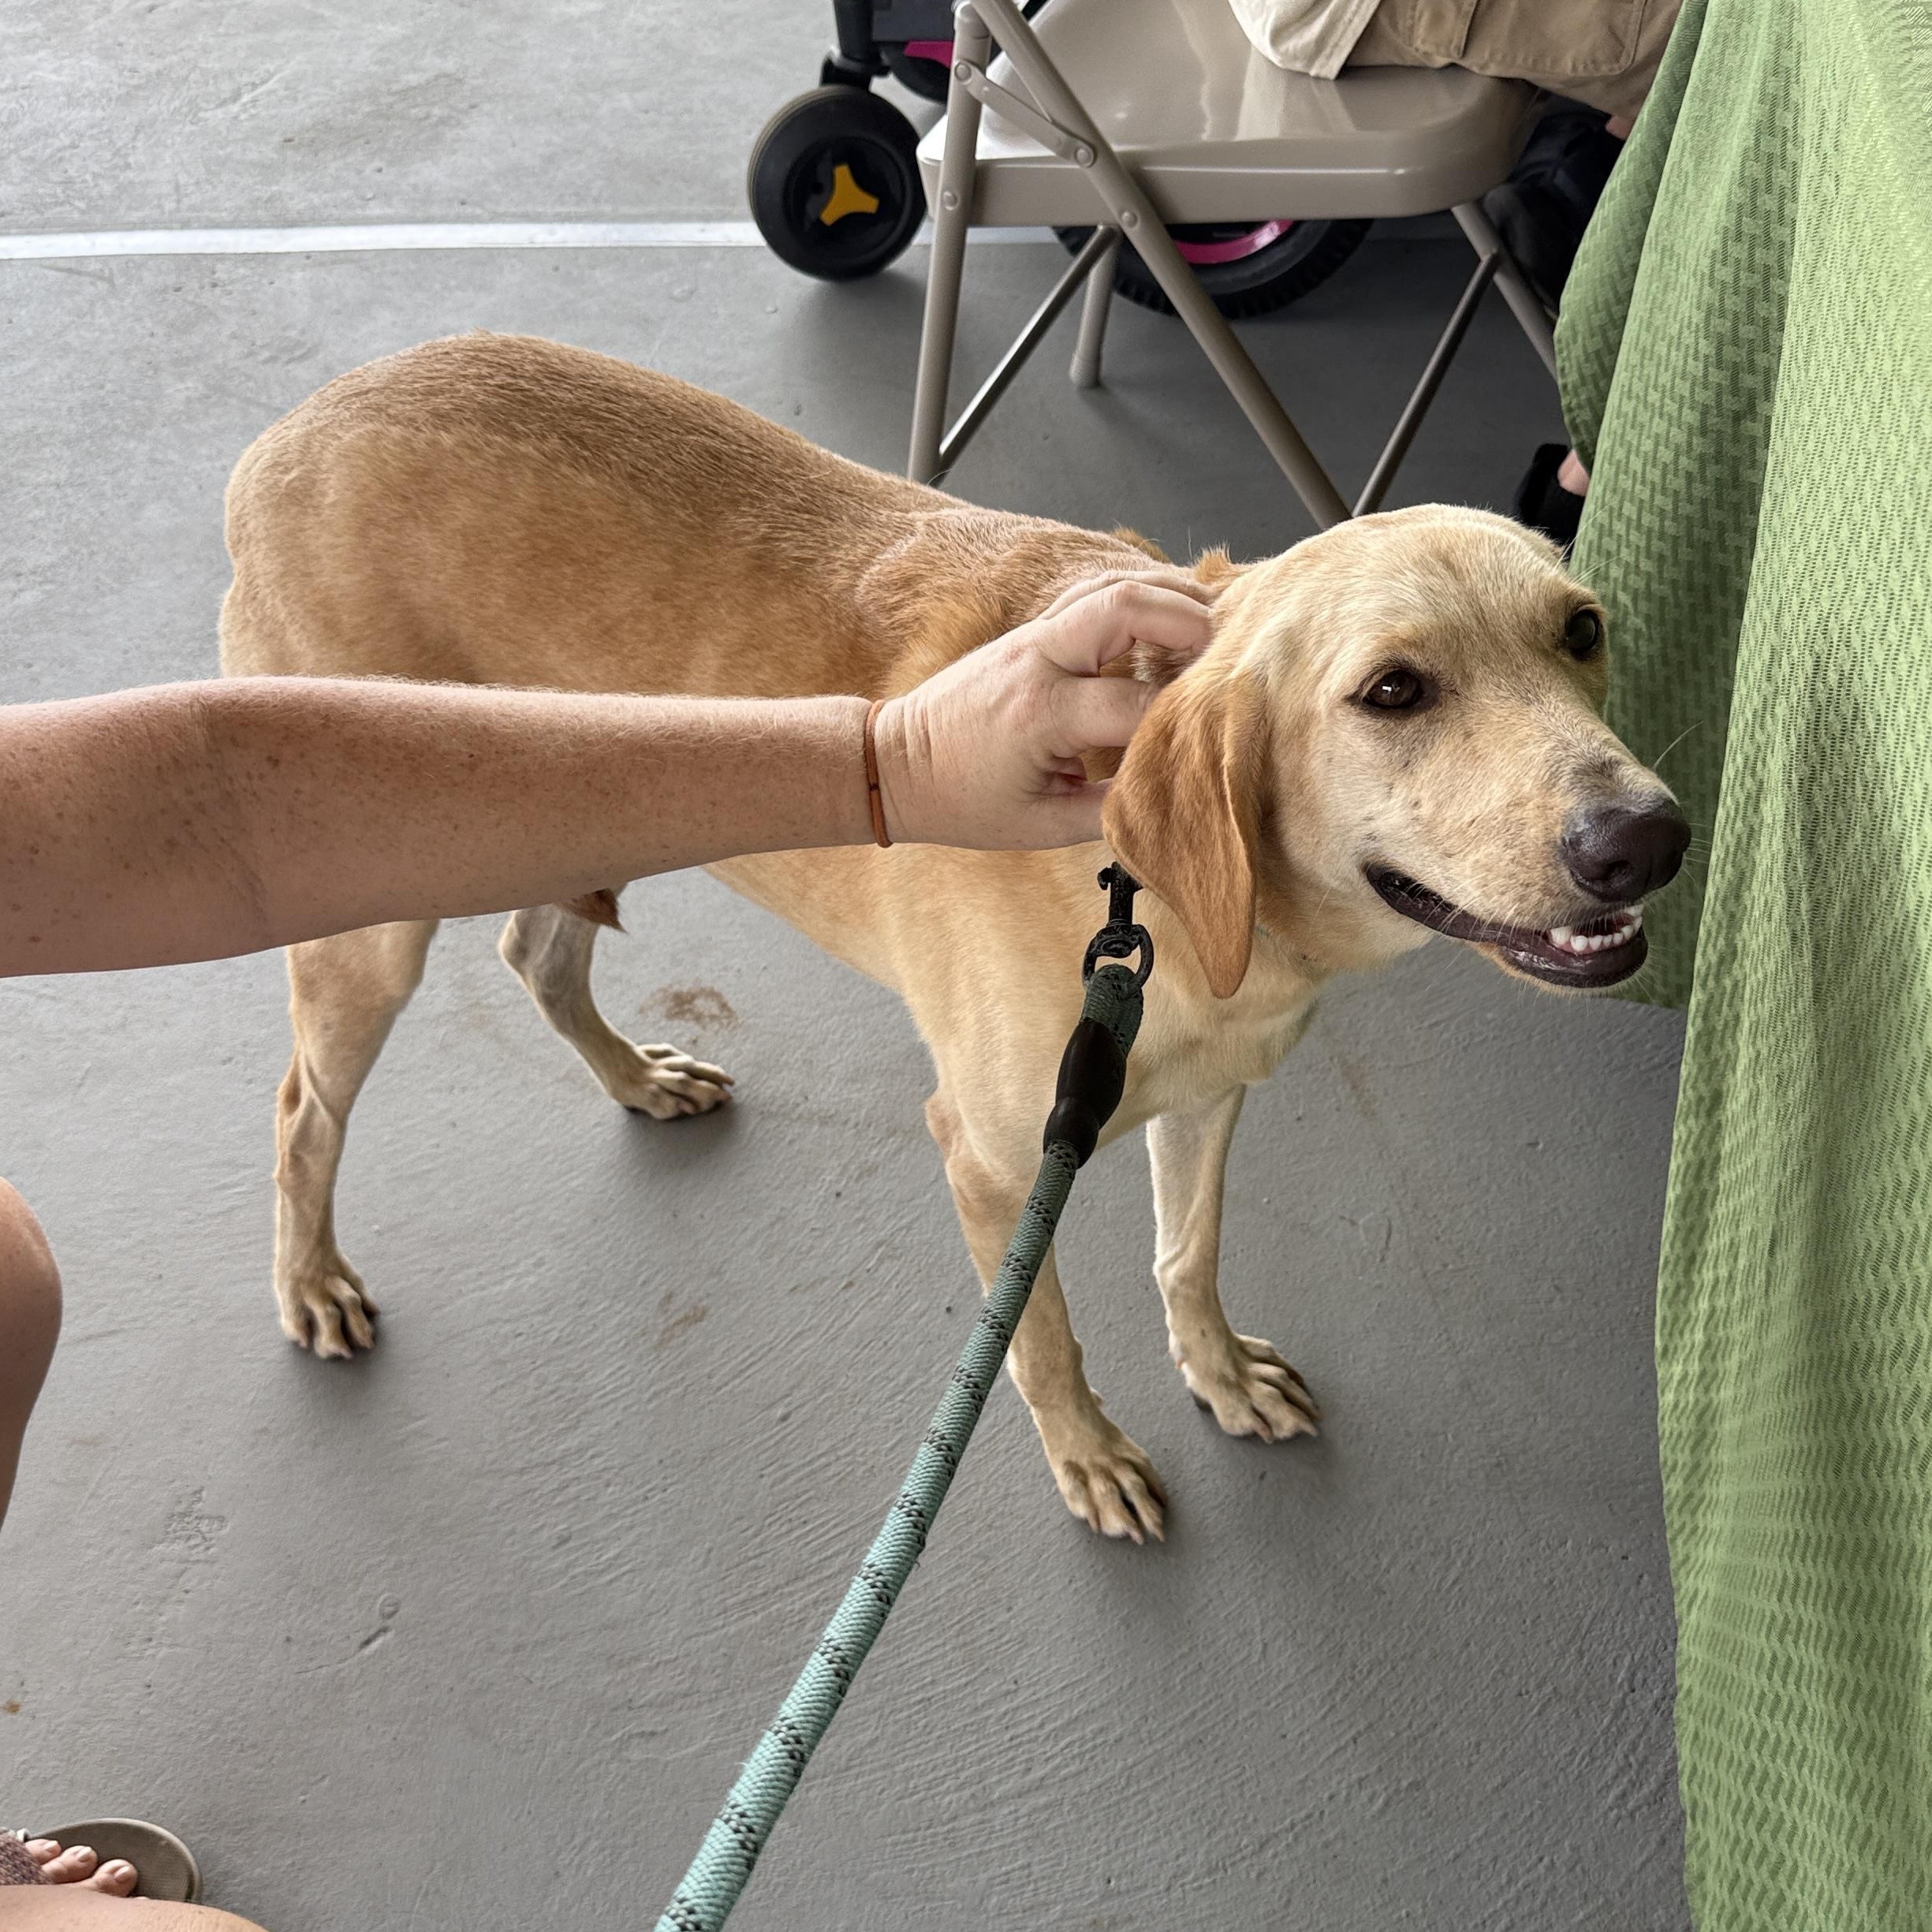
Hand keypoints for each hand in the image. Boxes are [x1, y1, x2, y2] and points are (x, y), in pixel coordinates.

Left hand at [870, 572, 1213, 848]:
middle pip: (1127, 604)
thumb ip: (1111, 810)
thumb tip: (1169, 792)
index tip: (1210, 736)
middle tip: (1224, 654)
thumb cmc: (961, 800)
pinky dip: (1139, 602)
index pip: (1137, 702)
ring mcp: (1033, 636)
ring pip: (1113, 587)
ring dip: (1168, 600)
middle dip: (1188, 620)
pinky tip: (1167, 627)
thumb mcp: (1039, 826)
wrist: (894, 763)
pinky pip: (1094, 598)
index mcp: (1040, 711)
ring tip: (1210, 633)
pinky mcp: (1033, 631)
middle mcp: (1038, 658)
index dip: (1182, 719)